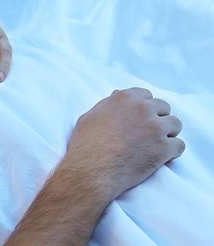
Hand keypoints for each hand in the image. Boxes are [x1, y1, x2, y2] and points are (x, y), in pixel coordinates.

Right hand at [66, 87, 184, 197]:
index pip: (146, 95)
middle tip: (147, 134)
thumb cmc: (86, 145)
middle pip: (164, 108)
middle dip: (158, 119)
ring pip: (176, 125)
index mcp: (125, 99)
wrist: (91, 170)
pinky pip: (180, 146)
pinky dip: (173, 152)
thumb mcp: (89, 117)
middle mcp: (143, 109)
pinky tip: (161, 157)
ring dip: (168, 134)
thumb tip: (117, 94)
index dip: (145, 107)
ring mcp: (156, 128)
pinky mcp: (164, 148)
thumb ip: (107, 104)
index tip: (140, 118)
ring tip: (155, 145)